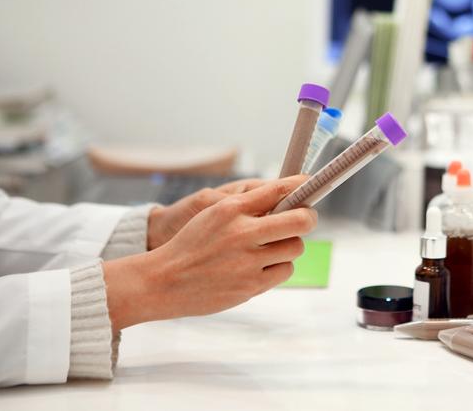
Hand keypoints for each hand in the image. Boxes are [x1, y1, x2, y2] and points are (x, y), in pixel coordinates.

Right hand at [104, 176, 315, 330]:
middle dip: (308, 218)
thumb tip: (289, 194)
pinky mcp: (251, 286)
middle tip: (306, 219)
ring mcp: (248, 262)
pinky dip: (279, 266)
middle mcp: (241, 233)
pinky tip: (263, 264)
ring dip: (289, 245)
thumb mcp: (215, 213)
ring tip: (273, 246)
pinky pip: (285, 271)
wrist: (162, 282)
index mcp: (231, 209)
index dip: (302, 187)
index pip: (279, 190)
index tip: (311, 185)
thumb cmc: (192, 245)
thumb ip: (251, 203)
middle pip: (300, 221)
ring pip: (295, 248)